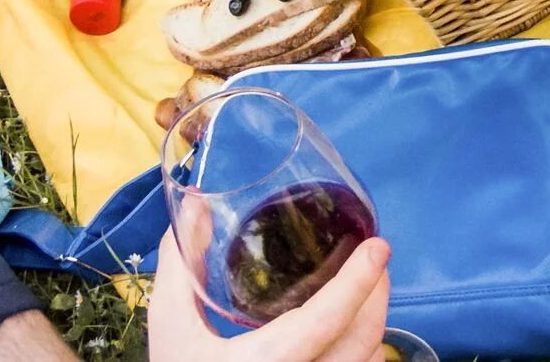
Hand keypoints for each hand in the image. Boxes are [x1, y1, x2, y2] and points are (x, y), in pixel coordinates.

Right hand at [149, 203, 391, 361]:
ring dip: (374, 322)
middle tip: (373, 257)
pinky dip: (365, 350)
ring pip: (367, 361)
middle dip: (376, 293)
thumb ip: (182, 264)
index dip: (356, 282)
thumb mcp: (171, 326)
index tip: (378, 247)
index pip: (324, 322)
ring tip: (367, 287)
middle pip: (362, 339)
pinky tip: (351, 328)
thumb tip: (196, 203)